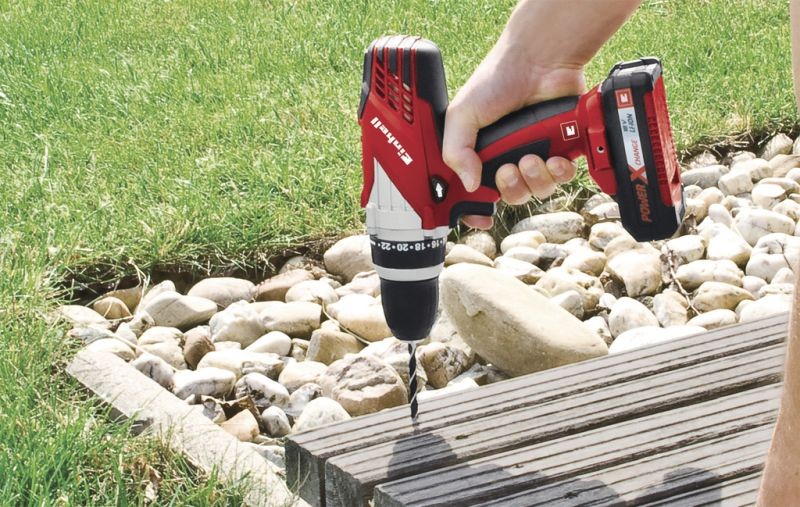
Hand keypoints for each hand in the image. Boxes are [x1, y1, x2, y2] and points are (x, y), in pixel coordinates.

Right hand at [443, 46, 584, 228]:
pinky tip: (554, 156)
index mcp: (479, 154)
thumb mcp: (462, 114)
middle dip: (511, 189)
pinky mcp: (561, 150)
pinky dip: (559, 171)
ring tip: (532, 157)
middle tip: (508, 169)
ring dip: (535, 179)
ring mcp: (535, 154)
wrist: (539, 60)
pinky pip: (562, 177)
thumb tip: (467, 184)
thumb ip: (456, 151)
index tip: (479, 217)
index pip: (473, 193)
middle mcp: (507, 157)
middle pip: (509, 197)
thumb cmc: (497, 80)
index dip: (475, 210)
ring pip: (537, 191)